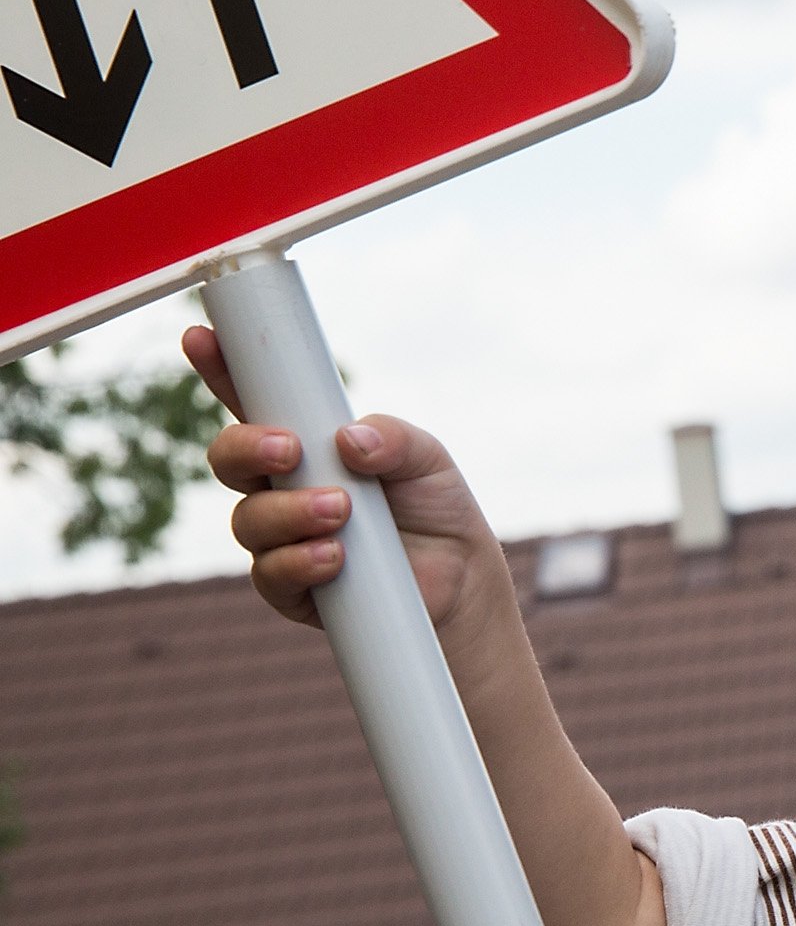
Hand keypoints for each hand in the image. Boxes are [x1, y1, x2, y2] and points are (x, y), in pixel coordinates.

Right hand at [189, 325, 508, 644]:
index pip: (251, 402)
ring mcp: (281, 537)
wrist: (463, 578)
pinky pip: (270, 575)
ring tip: (341, 510)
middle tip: (289, 449)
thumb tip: (347, 439)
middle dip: (247, 448)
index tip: (202, 338)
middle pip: (228, 458)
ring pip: (248, 520)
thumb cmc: (435, 506)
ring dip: (289, 511)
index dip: (220, 370)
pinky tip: (335, 556)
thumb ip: (393, 438)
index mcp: (304, 442)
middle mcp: (280, 486)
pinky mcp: (292, 587)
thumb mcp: (427, 458)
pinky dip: (299, 561)